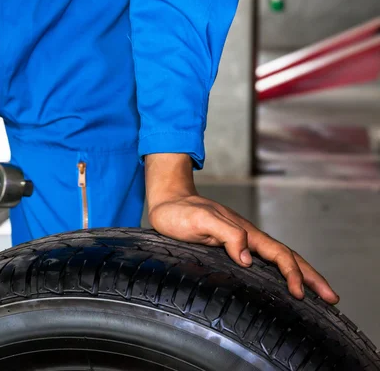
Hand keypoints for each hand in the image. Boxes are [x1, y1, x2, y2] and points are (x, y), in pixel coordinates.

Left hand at [146, 153, 338, 303]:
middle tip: (332, 297)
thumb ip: (225, 234)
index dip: (292, 274)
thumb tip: (247, 259)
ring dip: (300, 274)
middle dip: (311, 277)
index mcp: (244, 232)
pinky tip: (283, 281)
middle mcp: (247, 236)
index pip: (277, 254)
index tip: (300, 293)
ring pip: (277, 259)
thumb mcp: (200, 220)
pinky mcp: (230, 246)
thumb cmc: (179, 212)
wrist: (167, 202)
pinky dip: (280, 272)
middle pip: (287, 257)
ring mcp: (240, 241)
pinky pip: (263, 261)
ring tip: (318, 293)